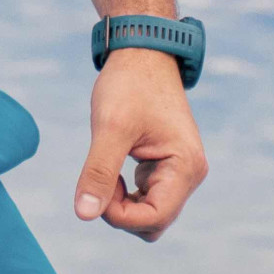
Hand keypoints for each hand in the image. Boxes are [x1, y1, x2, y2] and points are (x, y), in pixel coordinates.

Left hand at [75, 46, 207, 238]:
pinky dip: (125, 191)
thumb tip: (84, 215)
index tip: (95, 191)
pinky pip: (147, 197)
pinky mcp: (167, 166)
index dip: (119, 216)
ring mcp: (180, 171)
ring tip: (105, 166)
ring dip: (122, 202)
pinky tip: (111, 166)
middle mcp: (189, 173)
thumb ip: (98, 172)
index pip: (155, 219)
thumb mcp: (109, 127)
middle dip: (121, 210)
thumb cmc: (129, 84)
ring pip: (150, 213)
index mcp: (185, 167)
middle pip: (154, 222)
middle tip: (99, 174)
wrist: (142, 51)